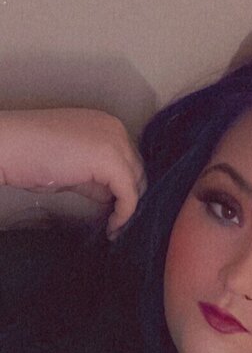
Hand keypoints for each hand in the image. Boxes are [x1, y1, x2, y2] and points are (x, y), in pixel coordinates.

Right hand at [0, 108, 146, 237]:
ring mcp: (114, 141)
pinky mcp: (110, 159)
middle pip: (137, 171)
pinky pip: (129, 194)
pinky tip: (112, 228)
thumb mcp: (72, 168)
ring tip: (113, 228)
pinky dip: (124, 214)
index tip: (113, 211)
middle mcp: (115, 128)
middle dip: (128, 198)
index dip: (123, 188)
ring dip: (128, 208)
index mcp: (105, 125)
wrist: (7, 146)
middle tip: (115, 222)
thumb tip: (110, 198)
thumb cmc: (29, 156)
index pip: (128, 161)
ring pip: (137, 183)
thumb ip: (95, 179)